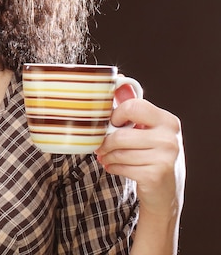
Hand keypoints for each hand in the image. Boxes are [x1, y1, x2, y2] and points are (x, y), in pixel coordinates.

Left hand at [95, 85, 185, 217]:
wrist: (165, 192)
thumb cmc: (151, 155)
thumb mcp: (147, 130)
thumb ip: (133, 108)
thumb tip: (120, 79)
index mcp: (167, 120)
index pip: (133, 106)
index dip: (116, 114)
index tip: (112, 123)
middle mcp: (170, 137)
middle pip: (120, 134)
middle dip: (105, 142)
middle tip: (100, 146)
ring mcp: (166, 157)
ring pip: (119, 152)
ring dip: (107, 156)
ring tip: (106, 158)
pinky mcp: (156, 175)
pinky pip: (121, 166)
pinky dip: (112, 167)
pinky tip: (114, 167)